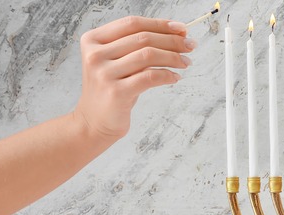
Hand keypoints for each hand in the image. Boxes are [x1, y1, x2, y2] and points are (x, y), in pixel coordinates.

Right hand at [73, 16, 194, 143]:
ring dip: (174, 57)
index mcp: (93, 40)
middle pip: (143, 38)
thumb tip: (176, 33)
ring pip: (148, 55)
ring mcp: (104, 73)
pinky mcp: (116, 92)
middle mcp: (95, 54)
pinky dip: (167, 75)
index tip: (181, 29)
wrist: (94, 122)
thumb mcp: (118, 62)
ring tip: (186, 62)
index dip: (160, 24)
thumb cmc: (112, 89)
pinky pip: (150, 77)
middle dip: (172, 40)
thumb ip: (137, 46)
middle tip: (190, 45)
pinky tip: (175, 77)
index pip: (132, 24)